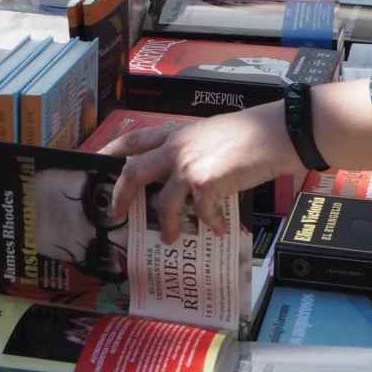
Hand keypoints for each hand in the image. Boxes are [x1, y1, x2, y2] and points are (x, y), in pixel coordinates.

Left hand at [102, 104, 296, 242]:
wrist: (277, 133)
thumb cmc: (250, 134)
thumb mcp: (209, 135)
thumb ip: (189, 152)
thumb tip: (184, 182)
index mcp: (175, 134)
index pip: (132, 139)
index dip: (110, 152)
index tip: (95, 163)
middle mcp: (176, 147)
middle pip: (133, 171)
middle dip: (122, 196)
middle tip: (118, 214)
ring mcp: (188, 165)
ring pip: (163, 202)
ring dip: (167, 225)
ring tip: (172, 239)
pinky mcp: (206, 182)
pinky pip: (200, 213)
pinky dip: (209, 224)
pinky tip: (220, 229)